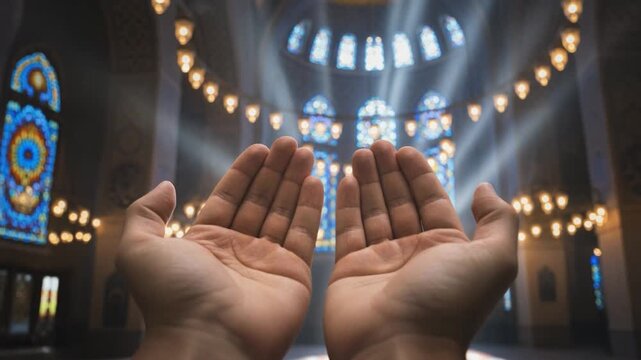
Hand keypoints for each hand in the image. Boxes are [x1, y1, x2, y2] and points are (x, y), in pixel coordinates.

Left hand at [117, 137, 322, 358]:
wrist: (206, 339)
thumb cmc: (171, 296)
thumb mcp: (139, 248)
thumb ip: (146, 213)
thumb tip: (166, 186)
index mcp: (206, 242)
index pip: (230, 197)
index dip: (245, 171)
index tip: (260, 147)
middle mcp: (238, 249)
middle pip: (261, 199)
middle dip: (275, 169)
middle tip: (290, 142)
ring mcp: (267, 262)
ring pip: (284, 211)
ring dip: (295, 180)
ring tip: (305, 150)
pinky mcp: (293, 274)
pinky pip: (304, 233)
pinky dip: (311, 206)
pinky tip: (317, 180)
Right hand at [324, 141, 517, 359]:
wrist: (399, 347)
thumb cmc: (447, 304)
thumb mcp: (493, 260)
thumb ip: (498, 220)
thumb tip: (485, 188)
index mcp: (446, 248)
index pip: (431, 199)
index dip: (418, 173)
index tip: (403, 149)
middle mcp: (414, 252)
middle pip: (399, 201)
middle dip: (389, 171)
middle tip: (376, 143)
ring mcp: (381, 261)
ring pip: (372, 211)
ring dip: (367, 180)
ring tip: (359, 152)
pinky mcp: (351, 269)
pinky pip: (348, 229)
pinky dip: (346, 204)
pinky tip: (345, 178)